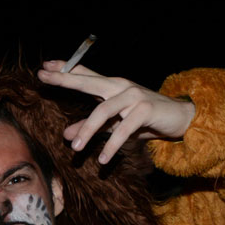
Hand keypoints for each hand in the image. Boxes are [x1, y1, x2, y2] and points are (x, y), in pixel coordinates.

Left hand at [37, 62, 194, 163]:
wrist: (181, 118)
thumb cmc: (145, 118)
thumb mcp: (114, 123)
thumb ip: (90, 126)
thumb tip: (65, 135)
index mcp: (112, 86)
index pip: (85, 74)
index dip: (65, 68)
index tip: (44, 65)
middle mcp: (120, 86)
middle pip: (88, 81)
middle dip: (65, 78)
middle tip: (44, 77)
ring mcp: (133, 96)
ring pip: (103, 110)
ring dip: (88, 130)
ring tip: (76, 149)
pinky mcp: (145, 110)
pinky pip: (124, 128)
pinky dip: (112, 144)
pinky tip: (103, 158)